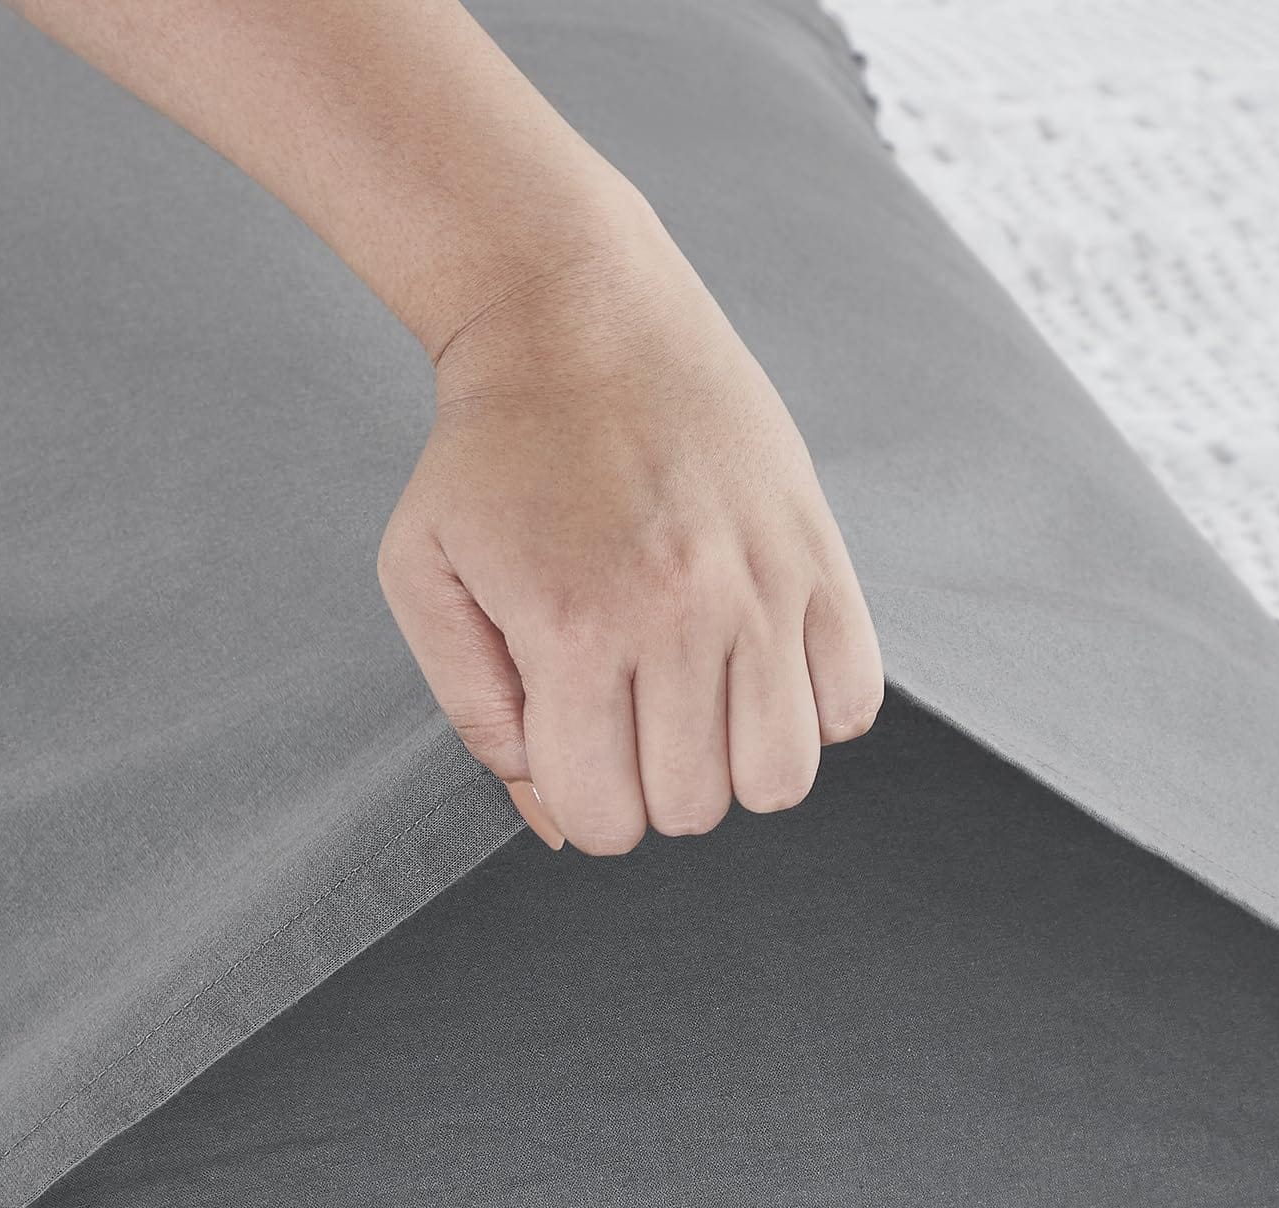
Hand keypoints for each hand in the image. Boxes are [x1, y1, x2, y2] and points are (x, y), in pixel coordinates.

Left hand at [377, 200, 884, 855]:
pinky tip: (755, 664)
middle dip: (651, 785)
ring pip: (782, 779)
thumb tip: (553, 816)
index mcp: (574, 632)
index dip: (581, 803)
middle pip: (694, 810)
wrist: (576, 316)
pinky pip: (853, 704)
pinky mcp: (819, 557)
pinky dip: (810, 709)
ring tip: (695, 702)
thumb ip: (475, 715)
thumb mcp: (425, 580)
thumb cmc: (489, 456)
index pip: (603, 820)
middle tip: (627, 713)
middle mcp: (680, 617)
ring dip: (733, 764)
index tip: (572, 746)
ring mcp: (763, 588)